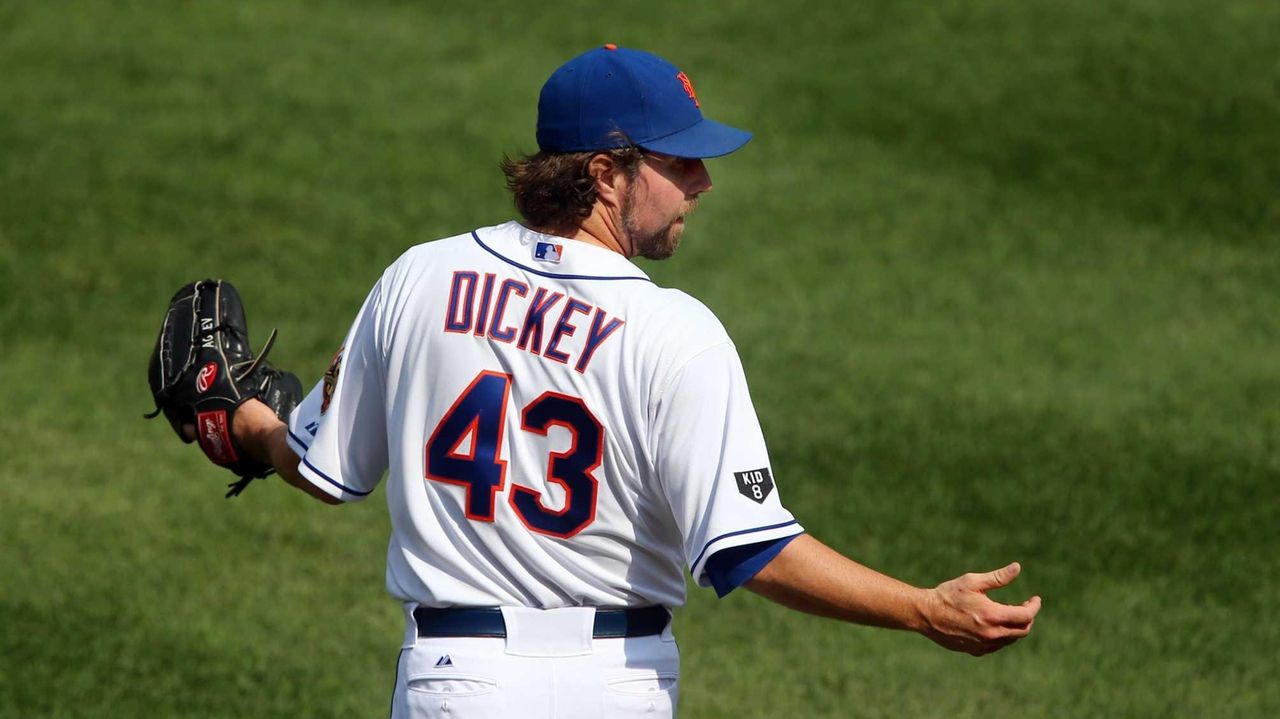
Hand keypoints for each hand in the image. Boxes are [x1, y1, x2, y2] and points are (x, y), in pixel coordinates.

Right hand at [920, 562, 1040, 655]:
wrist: (926, 614)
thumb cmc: (948, 595)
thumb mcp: (972, 582)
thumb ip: (998, 577)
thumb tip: (1017, 568)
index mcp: (993, 616)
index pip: (1026, 616)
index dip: (1034, 607)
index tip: (1035, 599)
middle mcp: (991, 634)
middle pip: (1023, 630)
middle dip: (1028, 618)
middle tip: (1025, 605)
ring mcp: (984, 645)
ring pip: (1011, 639)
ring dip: (1015, 627)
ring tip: (1008, 612)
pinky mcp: (976, 651)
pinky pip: (998, 645)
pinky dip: (1003, 635)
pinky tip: (995, 625)